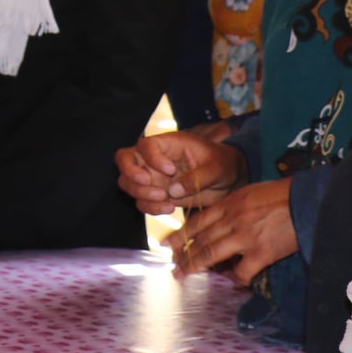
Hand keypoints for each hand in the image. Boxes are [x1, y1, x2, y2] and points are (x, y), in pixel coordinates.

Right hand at [115, 130, 244, 213]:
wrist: (227, 180)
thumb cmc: (222, 164)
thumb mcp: (217, 167)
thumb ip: (197, 177)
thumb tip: (173, 190)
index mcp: (168, 144)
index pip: (145, 145)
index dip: (151, 158)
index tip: (170, 170)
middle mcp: (154, 158)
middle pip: (125, 161)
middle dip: (133, 176)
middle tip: (155, 188)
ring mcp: (152, 176)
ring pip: (128, 183)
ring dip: (141, 194)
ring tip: (167, 201)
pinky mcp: (155, 193)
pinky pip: (141, 201)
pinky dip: (150, 207)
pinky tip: (169, 208)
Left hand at [167, 178, 297, 284]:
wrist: (307, 200)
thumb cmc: (281, 195)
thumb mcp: (249, 193)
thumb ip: (231, 207)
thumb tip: (219, 220)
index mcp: (229, 204)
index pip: (197, 222)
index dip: (180, 235)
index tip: (167, 244)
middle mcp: (231, 220)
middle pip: (200, 240)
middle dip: (183, 255)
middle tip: (173, 266)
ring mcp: (245, 237)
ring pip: (211, 255)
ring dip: (195, 267)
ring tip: (184, 275)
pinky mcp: (262, 253)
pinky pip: (242, 271)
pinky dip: (235, 278)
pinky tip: (234, 280)